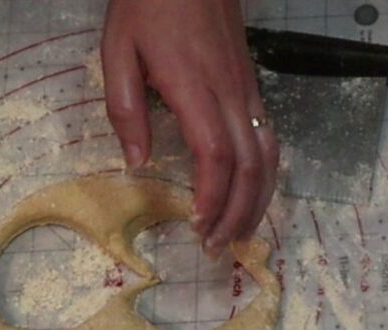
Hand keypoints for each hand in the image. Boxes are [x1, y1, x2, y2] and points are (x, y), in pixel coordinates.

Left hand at [102, 0, 278, 254]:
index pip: (217, 154)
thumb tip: (136, 163)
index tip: (198, 225)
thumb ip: (125, 108)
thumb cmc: (149, 4)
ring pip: (268, 159)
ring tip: (237, 236)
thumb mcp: (118, 48)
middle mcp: (231, 95)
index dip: (213, 195)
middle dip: (237, 214)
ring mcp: (247, 93)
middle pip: (250, 167)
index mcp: (195, 87)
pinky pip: (269, 144)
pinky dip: (264, 180)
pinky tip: (249, 200)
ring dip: (256, 203)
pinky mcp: (253, 91)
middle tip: (215, 247)